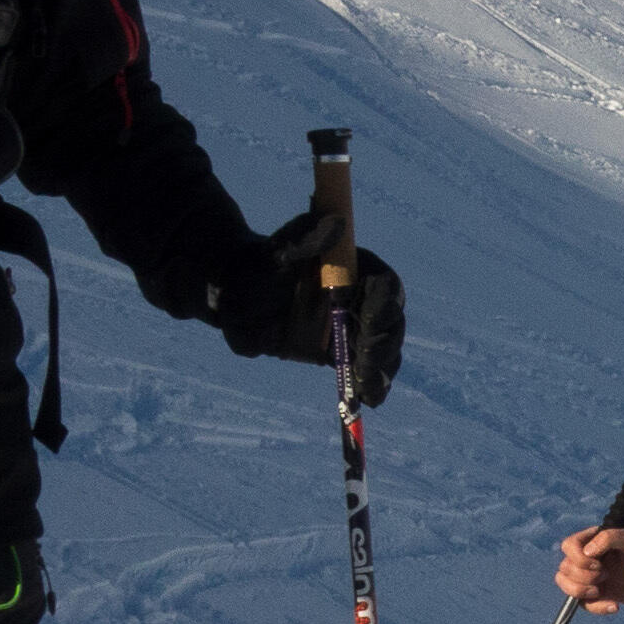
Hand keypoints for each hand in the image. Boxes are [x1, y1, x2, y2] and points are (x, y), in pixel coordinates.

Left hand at [228, 210, 403, 397]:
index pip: (384, 285)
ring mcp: (351, 325)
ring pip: (381, 348)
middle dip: (384, 344)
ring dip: (381, 369)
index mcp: (354, 267)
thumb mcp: (277, 251)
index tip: (368, 323)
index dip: (384, 305)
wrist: (233, 295)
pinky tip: (369, 399)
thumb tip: (334, 224)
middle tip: (367, 363)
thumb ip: (303, 239)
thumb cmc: (256, 266)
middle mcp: (359, 296)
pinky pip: (362, 368)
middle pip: (390, 321)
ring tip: (370, 389)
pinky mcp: (338, 351)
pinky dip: (370, 385)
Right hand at [561, 525, 623, 612]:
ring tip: (602, 591)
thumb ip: (610, 537)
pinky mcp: (589, 595)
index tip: (599, 564)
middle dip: (584, 576)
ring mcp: (584, 577)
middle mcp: (584, 558)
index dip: (579, 558)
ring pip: (563, 584)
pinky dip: (596, 607)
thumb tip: (587, 551)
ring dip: (582, 591)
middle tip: (606, 575)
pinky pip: (579, 604)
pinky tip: (614, 606)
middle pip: (564, 567)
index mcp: (590, 541)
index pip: (568, 546)